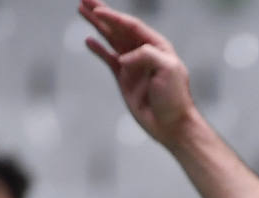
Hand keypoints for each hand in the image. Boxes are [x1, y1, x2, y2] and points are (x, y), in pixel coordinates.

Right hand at [78, 0, 197, 146]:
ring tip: (82, 10)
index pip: (132, 26)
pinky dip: (98, 49)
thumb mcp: (168, 70)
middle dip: (102, 13)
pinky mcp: (124, 78)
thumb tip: (124, 58)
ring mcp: (133, 64)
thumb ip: (147, 55)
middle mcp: (144, 52)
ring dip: (97, 25)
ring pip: (111, 39)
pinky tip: (89, 40)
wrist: (172, 124)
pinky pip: (108, 58)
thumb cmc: (175, 98)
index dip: (114, 17)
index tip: (98, 11)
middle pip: (119, 27)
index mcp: (158, 47)